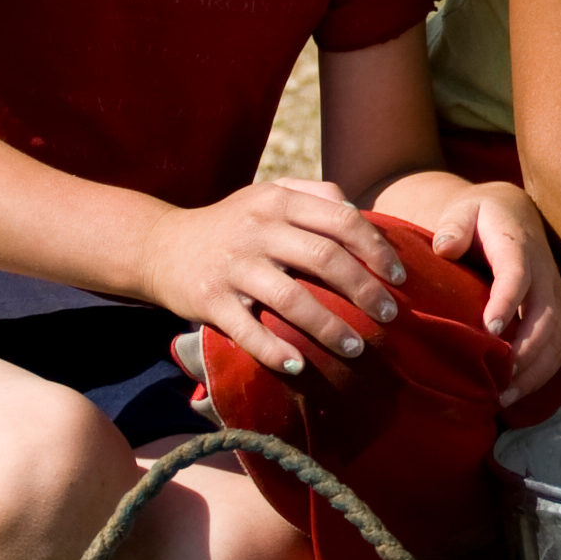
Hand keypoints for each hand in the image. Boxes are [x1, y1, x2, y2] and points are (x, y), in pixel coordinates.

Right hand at [137, 178, 407, 377]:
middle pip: (324, 258)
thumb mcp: (269, 195)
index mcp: (278, 201)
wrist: (160, 246)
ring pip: (291, 299)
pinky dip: (274, 350)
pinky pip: (248, 330)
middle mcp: (256, 229)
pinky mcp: (209, 300)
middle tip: (389, 316)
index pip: (341, 220)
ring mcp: (232, 266)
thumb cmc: (233, 224)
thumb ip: (316, 196)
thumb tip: (367, 218)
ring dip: (329, 327)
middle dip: (364, 291)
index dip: (376, 249)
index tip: (400, 277)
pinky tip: (299, 364)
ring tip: (356, 348)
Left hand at [429, 182, 560, 405]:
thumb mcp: (462, 210)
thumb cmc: (480, 215)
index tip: (489, 330)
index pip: (518, 276)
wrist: (512, 212)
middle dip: (525, 353)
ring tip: (503, 397)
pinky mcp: (558, 313)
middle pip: (546, 318)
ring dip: (534, 372)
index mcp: (520, 246)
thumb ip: (452, 226)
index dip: (507, 302)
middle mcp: (546, 273)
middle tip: (497, 382)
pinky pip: (558, 348)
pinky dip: (541, 374)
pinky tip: (515, 392)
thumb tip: (445, 248)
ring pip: (557, 340)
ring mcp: (556, 296)